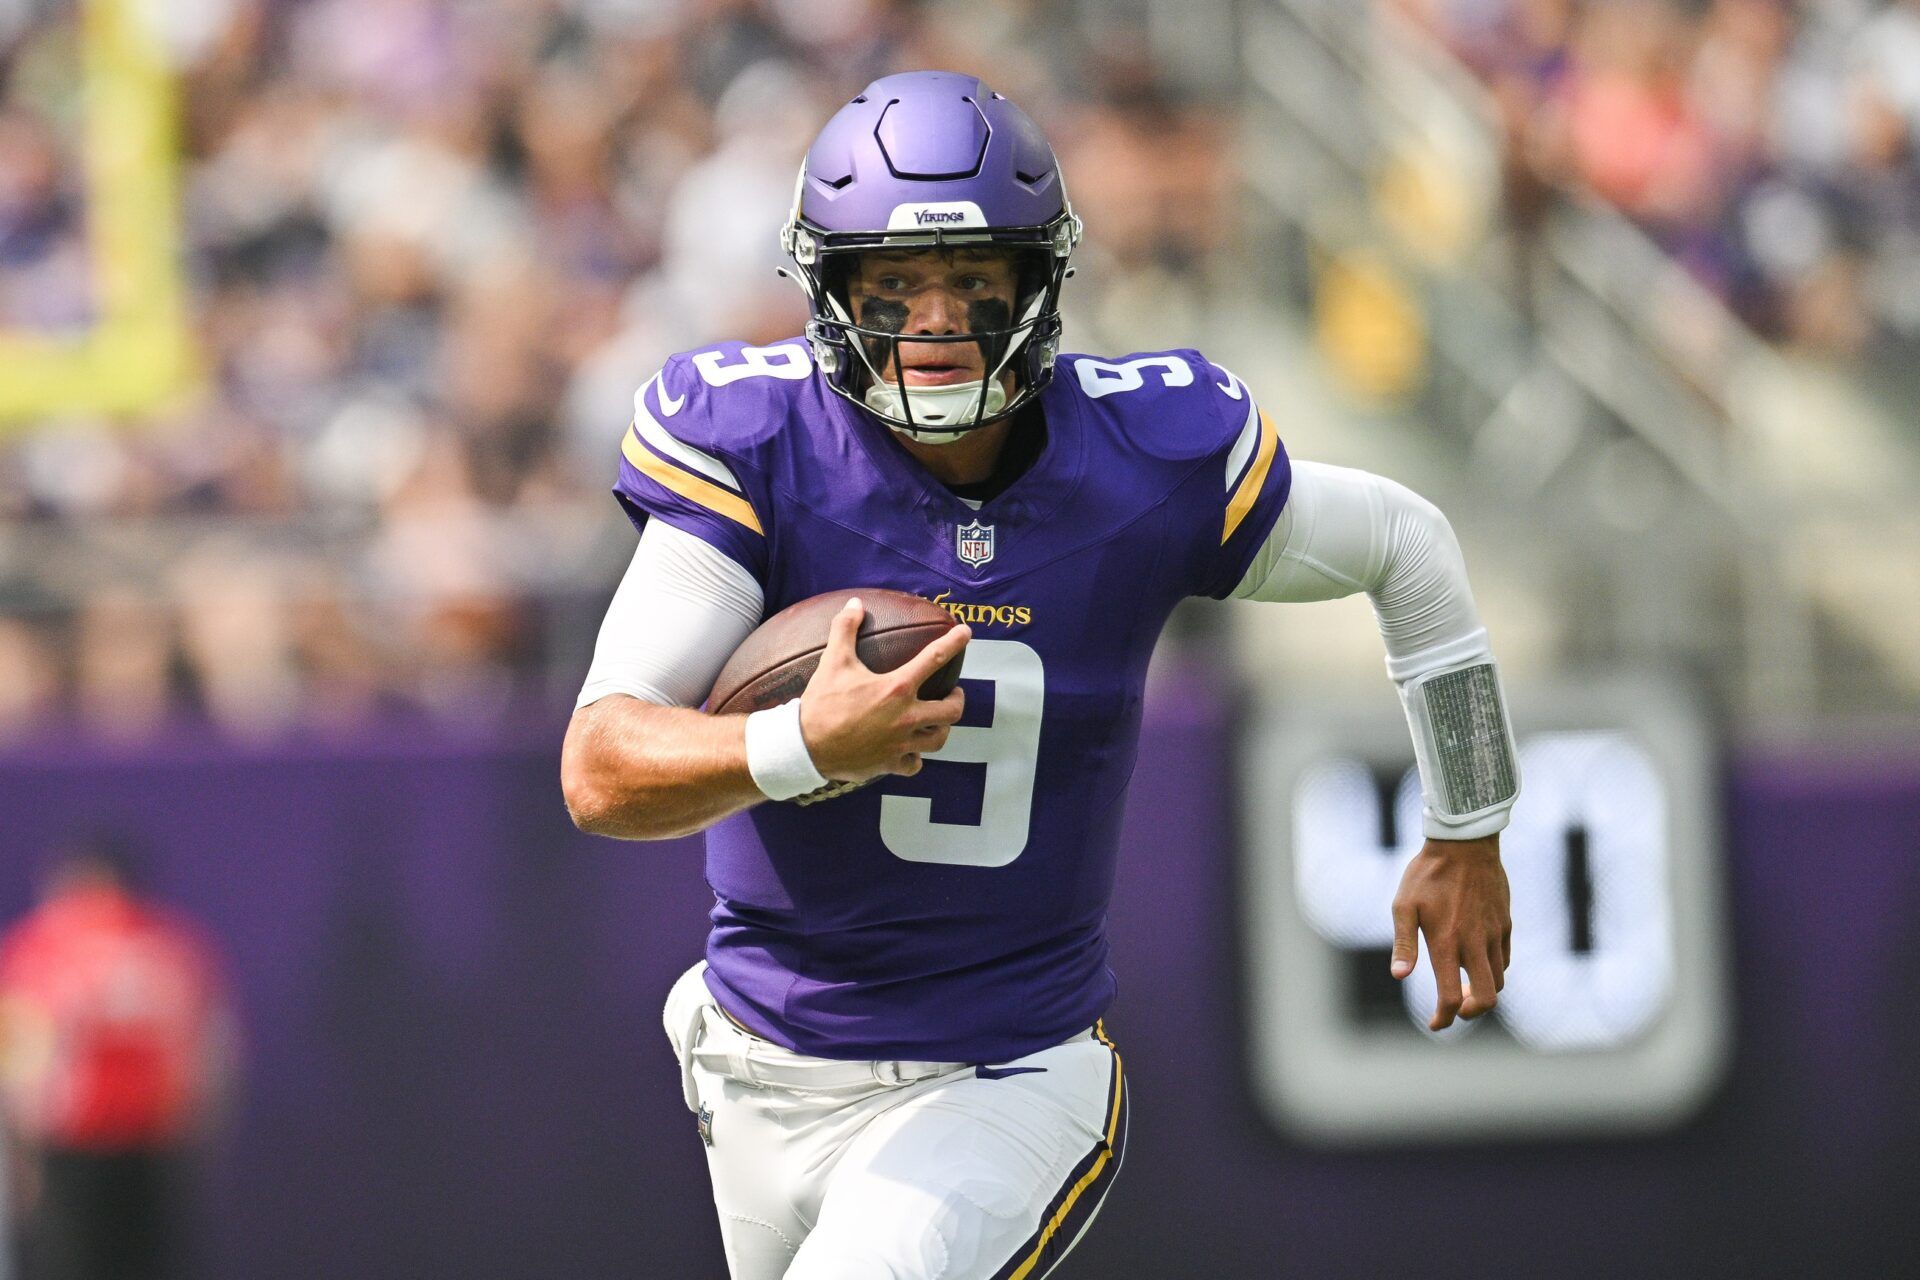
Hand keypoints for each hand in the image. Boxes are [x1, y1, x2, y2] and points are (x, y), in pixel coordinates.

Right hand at [798, 598, 968, 783]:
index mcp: (897, 688)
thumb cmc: (822, 702)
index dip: (954, 642)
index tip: (966, 633)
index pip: (934, 658)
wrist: (806, 747)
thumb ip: (845, 629)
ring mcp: (901, 743)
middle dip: (957, 699)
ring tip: (937, 721)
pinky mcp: (890, 764)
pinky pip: (915, 764)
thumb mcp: (833, 661)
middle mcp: (906, 717)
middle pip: (951, 711)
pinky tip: (912, 752)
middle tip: (952, 693)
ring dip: (941, 728)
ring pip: (939, 739)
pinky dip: (916, 757)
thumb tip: (854, 603)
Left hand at [1390, 835, 1510, 1030]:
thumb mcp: (1404, 906)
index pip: (1449, 996)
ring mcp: (1494, 934)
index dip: (1443, 1017)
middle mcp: (1475, 943)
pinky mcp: (1505, 924)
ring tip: (1461, 986)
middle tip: (1454, 1008)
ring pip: (1497, 981)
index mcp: (1447, 942)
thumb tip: (1400, 976)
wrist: (1465, 844)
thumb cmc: (1427, 874)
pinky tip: (1475, 963)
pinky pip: (1504, 960)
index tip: (1435, 1024)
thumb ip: (1404, 943)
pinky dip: (1492, 971)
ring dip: (1481, 992)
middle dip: (1471, 1013)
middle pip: (1486, 998)